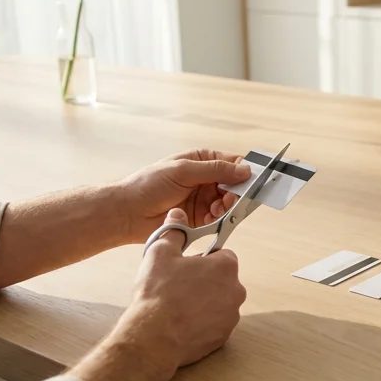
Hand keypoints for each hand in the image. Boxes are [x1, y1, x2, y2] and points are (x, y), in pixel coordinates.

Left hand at [116, 149, 250, 243]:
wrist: (128, 213)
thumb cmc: (148, 185)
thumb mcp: (183, 170)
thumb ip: (214, 170)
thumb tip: (244, 170)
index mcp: (201, 161)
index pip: (232, 163)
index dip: (245, 170)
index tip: (252, 180)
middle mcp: (205, 179)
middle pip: (234, 184)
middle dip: (237, 191)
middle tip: (232, 198)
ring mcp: (203, 199)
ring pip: (228, 203)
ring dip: (227, 206)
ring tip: (217, 208)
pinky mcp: (199, 218)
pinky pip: (218, 218)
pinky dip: (219, 219)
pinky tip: (211, 217)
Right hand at [116, 208, 246, 370]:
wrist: (154, 337)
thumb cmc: (158, 294)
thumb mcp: (161, 253)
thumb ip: (174, 231)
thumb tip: (177, 215)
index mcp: (225, 267)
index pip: (222, 255)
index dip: (203, 258)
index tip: (187, 265)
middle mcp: (235, 291)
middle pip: (222, 279)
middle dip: (204, 281)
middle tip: (179, 285)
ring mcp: (231, 316)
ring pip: (219, 302)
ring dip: (204, 302)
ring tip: (178, 306)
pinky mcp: (223, 336)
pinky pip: (215, 323)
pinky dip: (202, 322)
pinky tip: (182, 323)